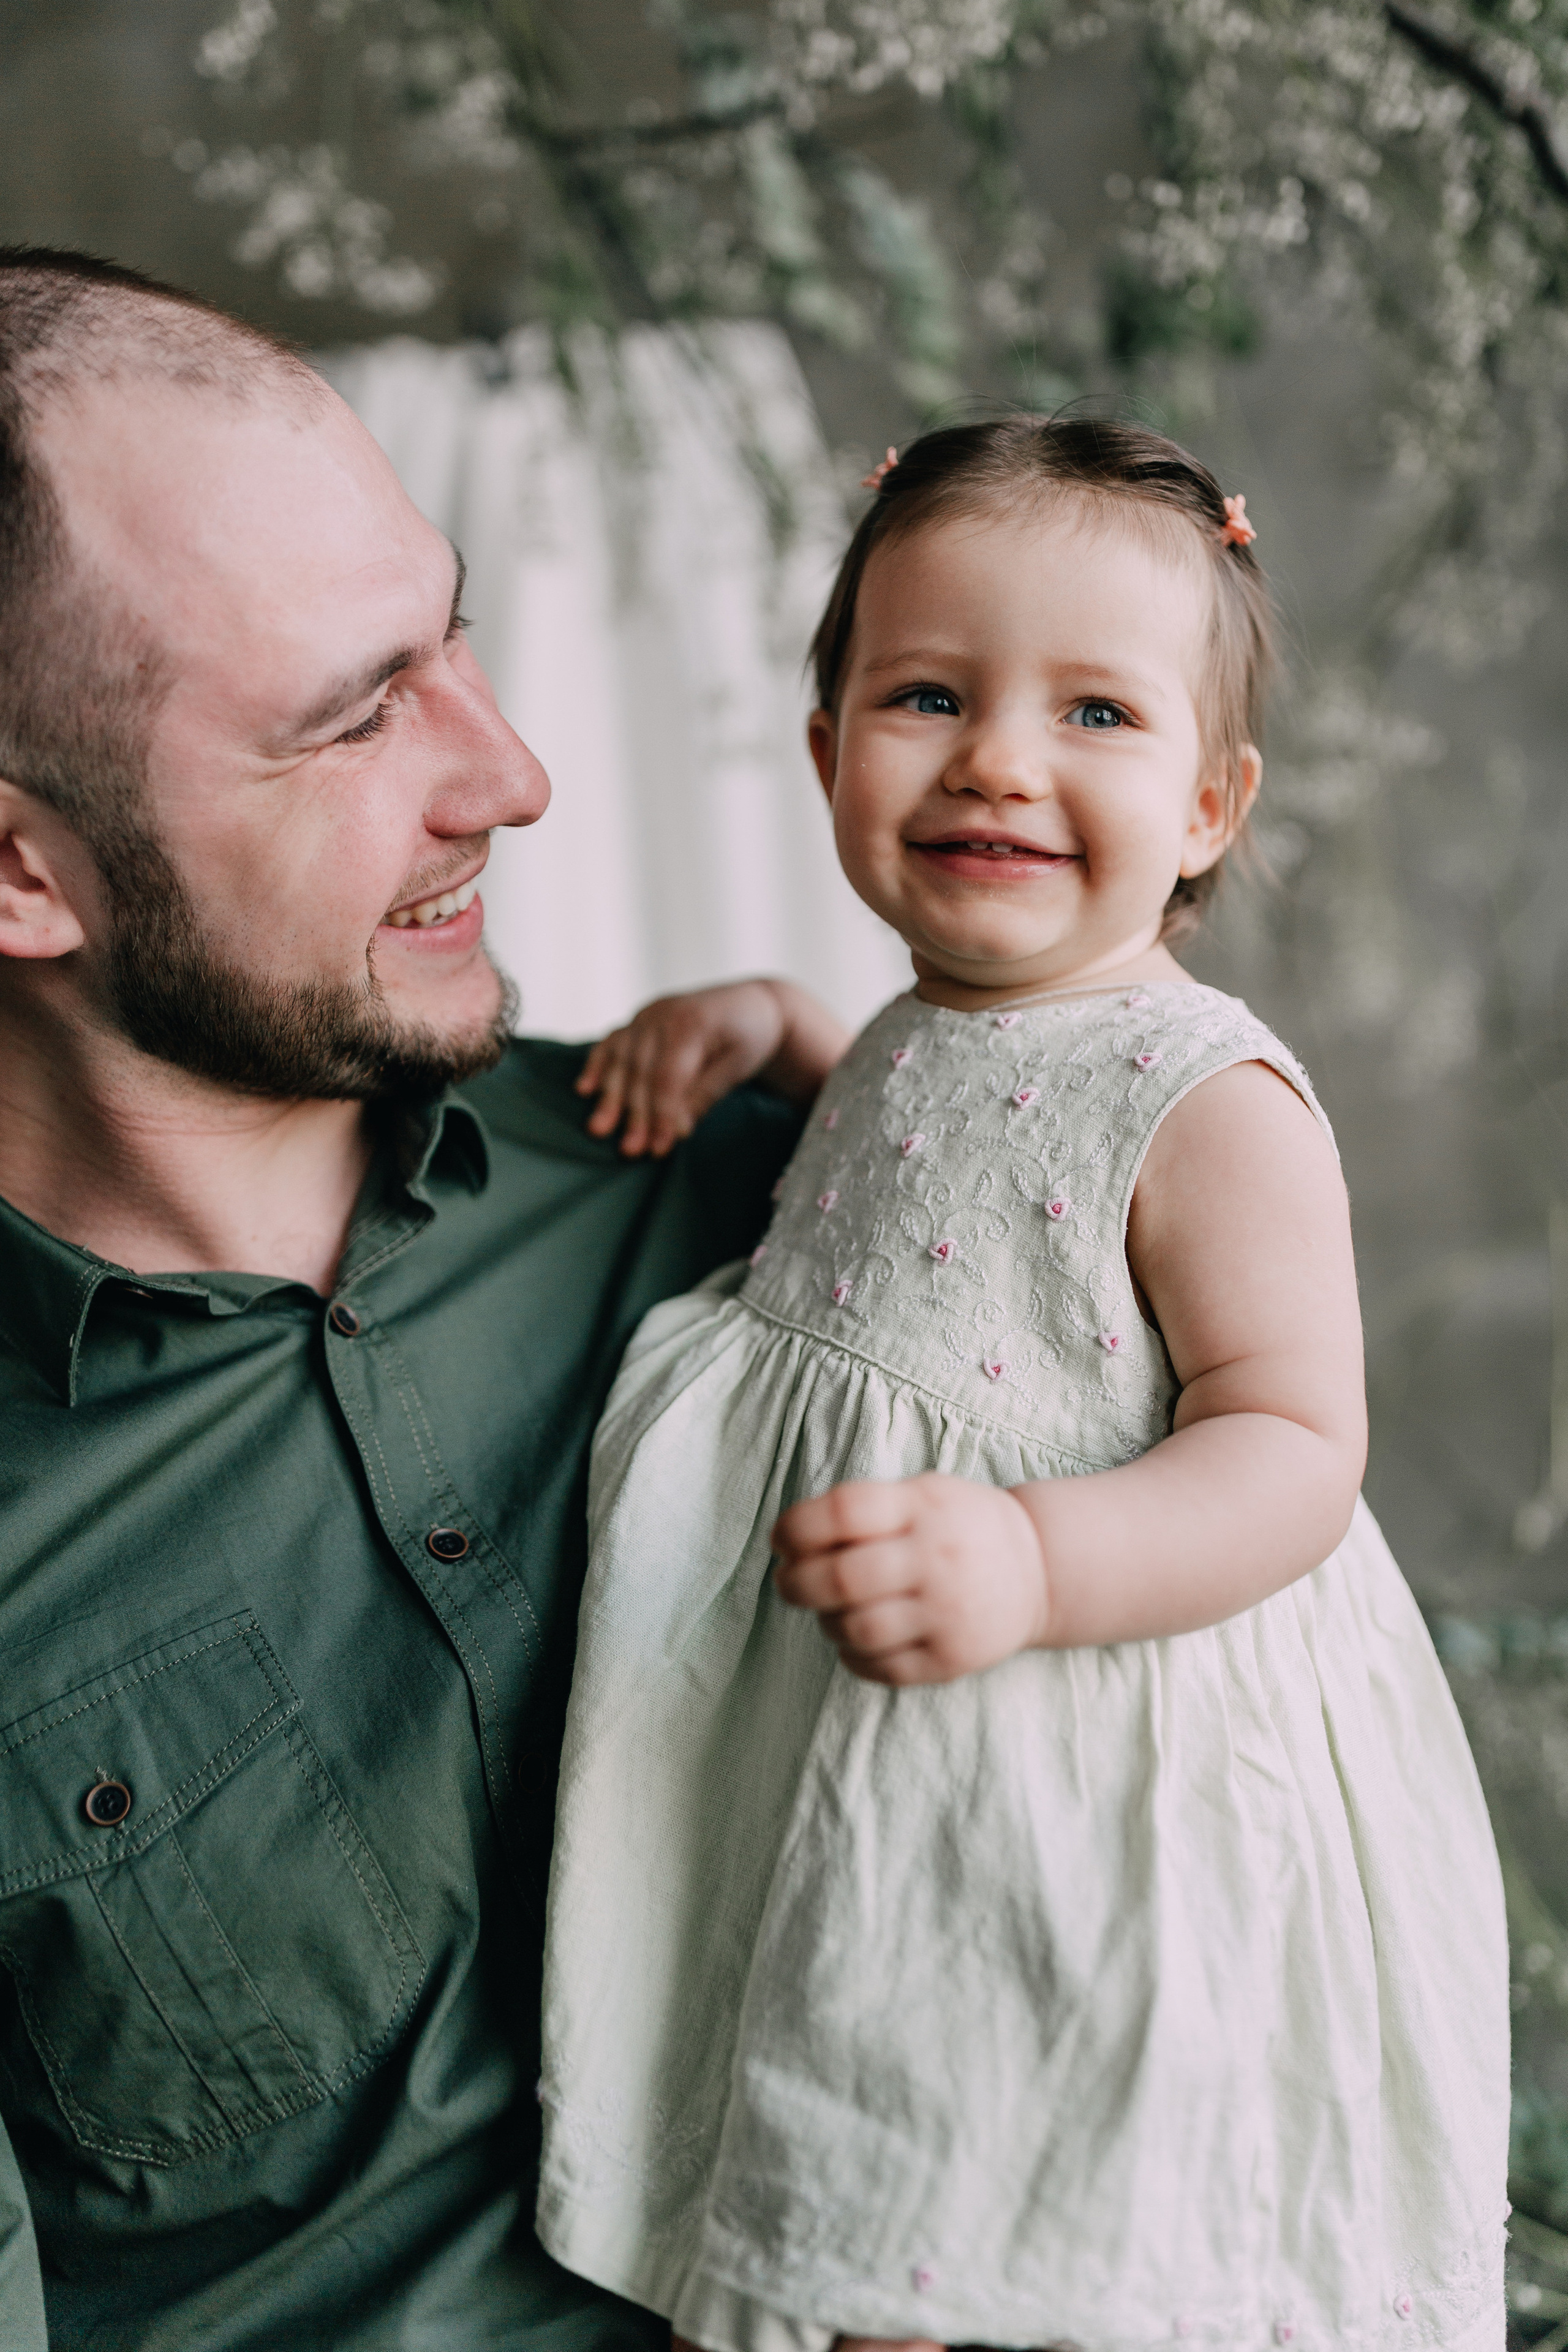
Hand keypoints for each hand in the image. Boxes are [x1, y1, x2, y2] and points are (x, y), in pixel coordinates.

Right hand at [576, 979, 849, 1156]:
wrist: (751, 1005)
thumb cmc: (748, 1039)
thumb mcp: (736, 1067)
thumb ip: (703, 1094)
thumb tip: (674, 1130)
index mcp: (691, 1023)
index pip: (669, 1076)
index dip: (661, 1114)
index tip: (658, 1147)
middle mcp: (662, 1014)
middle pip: (641, 1070)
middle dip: (634, 1113)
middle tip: (629, 1149)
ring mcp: (647, 1015)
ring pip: (622, 1059)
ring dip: (610, 1097)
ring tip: (598, 1129)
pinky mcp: (639, 1020)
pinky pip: (612, 1042)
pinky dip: (597, 1065)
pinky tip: (584, 1089)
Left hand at [771, 1473, 1050, 1684]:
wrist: (1039, 1569)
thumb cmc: (959, 1525)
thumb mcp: (923, 1493)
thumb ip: (864, 1508)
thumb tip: (789, 1538)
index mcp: (923, 1507)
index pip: (845, 1512)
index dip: (796, 1527)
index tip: (780, 1540)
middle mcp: (937, 1558)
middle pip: (843, 1577)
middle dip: (796, 1584)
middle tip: (787, 1584)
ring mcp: (948, 1613)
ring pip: (857, 1629)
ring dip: (825, 1622)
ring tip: (829, 1611)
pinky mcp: (953, 1659)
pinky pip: (881, 1669)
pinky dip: (852, 1656)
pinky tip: (855, 1639)